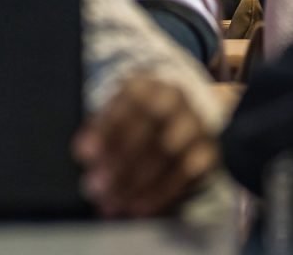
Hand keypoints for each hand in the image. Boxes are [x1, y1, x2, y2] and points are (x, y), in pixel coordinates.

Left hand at [71, 75, 217, 217]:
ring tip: (112, 201)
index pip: (128, 102)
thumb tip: (86, 152)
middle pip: (150, 126)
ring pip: (169, 150)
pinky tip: (138, 207)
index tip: (84, 153)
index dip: (106, 128)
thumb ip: (100, 130)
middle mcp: (175, 99)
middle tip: (95, 186)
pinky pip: (186, 174)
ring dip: (136, 180)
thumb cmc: (135, 122)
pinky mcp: (207, 152)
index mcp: (147, 84)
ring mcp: (195, 124)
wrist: (177, 121)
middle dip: (119, 159)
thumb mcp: (115, 114)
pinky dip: (160, 193)